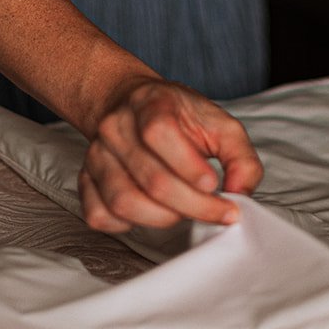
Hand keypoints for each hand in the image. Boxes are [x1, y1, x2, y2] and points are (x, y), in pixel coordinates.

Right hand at [77, 76, 262, 232]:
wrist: (131, 103)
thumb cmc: (179, 117)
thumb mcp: (218, 123)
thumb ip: (241, 156)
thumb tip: (242, 192)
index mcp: (150, 103)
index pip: (160, 133)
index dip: (190, 167)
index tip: (215, 186)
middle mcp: (117, 127)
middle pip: (151, 179)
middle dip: (192, 206)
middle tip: (216, 212)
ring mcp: (97, 155)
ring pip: (124, 201)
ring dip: (162, 218)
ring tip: (183, 212)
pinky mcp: (86, 179)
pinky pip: (99, 215)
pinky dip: (126, 225)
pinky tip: (149, 213)